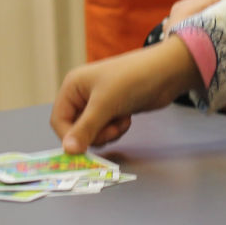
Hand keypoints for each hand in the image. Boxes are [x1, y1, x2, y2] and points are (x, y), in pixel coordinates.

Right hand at [51, 39, 201, 154]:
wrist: (167, 73)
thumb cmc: (132, 80)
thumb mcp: (105, 105)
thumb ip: (85, 129)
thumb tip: (67, 151)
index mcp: (73, 86)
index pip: (59, 120)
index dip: (69, 136)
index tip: (84, 148)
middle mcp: (82, 94)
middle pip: (75, 129)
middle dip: (94, 133)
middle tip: (112, 129)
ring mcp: (98, 102)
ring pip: (91, 132)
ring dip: (107, 133)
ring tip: (121, 120)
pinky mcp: (113, 109)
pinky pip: (105, 130)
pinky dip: (115, 129)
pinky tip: (127, 118)